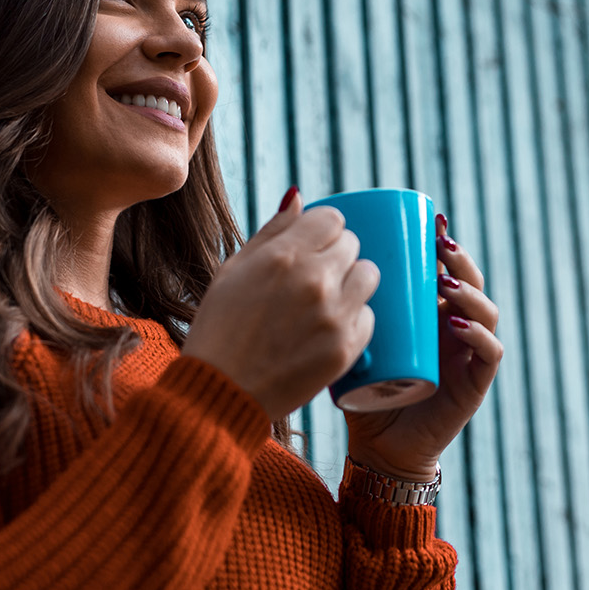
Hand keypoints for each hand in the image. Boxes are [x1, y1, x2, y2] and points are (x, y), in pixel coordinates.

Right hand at [184, 189, 380, 420]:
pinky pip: (369, 317)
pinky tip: (326, 329)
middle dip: (335, 255)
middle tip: (314, 277)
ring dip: (352, 282)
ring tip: (327, 300)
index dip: (322, 231)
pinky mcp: (346, 349)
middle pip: (352, 244)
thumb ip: (271, 231)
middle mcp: (314, 281)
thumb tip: (299, 197)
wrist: (220, 392)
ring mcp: (333, 316)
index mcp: (283, 256)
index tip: (312, 246)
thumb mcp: (232, 270)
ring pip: (369, 276)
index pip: (333, 219)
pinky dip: (352, 319)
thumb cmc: (219, 328)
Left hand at [344, 213, 502, 482]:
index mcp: (432, 313)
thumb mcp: (348, 338)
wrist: (378, 447)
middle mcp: (456, 328)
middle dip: (460, 260)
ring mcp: (469, 354)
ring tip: (445, 283)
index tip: (428, 223)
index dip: (444, 245)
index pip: (448, 270)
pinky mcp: (475, 383)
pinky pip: (489, 352)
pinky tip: (457, 324)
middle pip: (470, 282)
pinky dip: (478, 335)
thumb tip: (310, 261)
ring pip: (485, 311)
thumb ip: (335, 305)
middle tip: (439, 244)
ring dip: (470, 292)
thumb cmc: (361, 389)